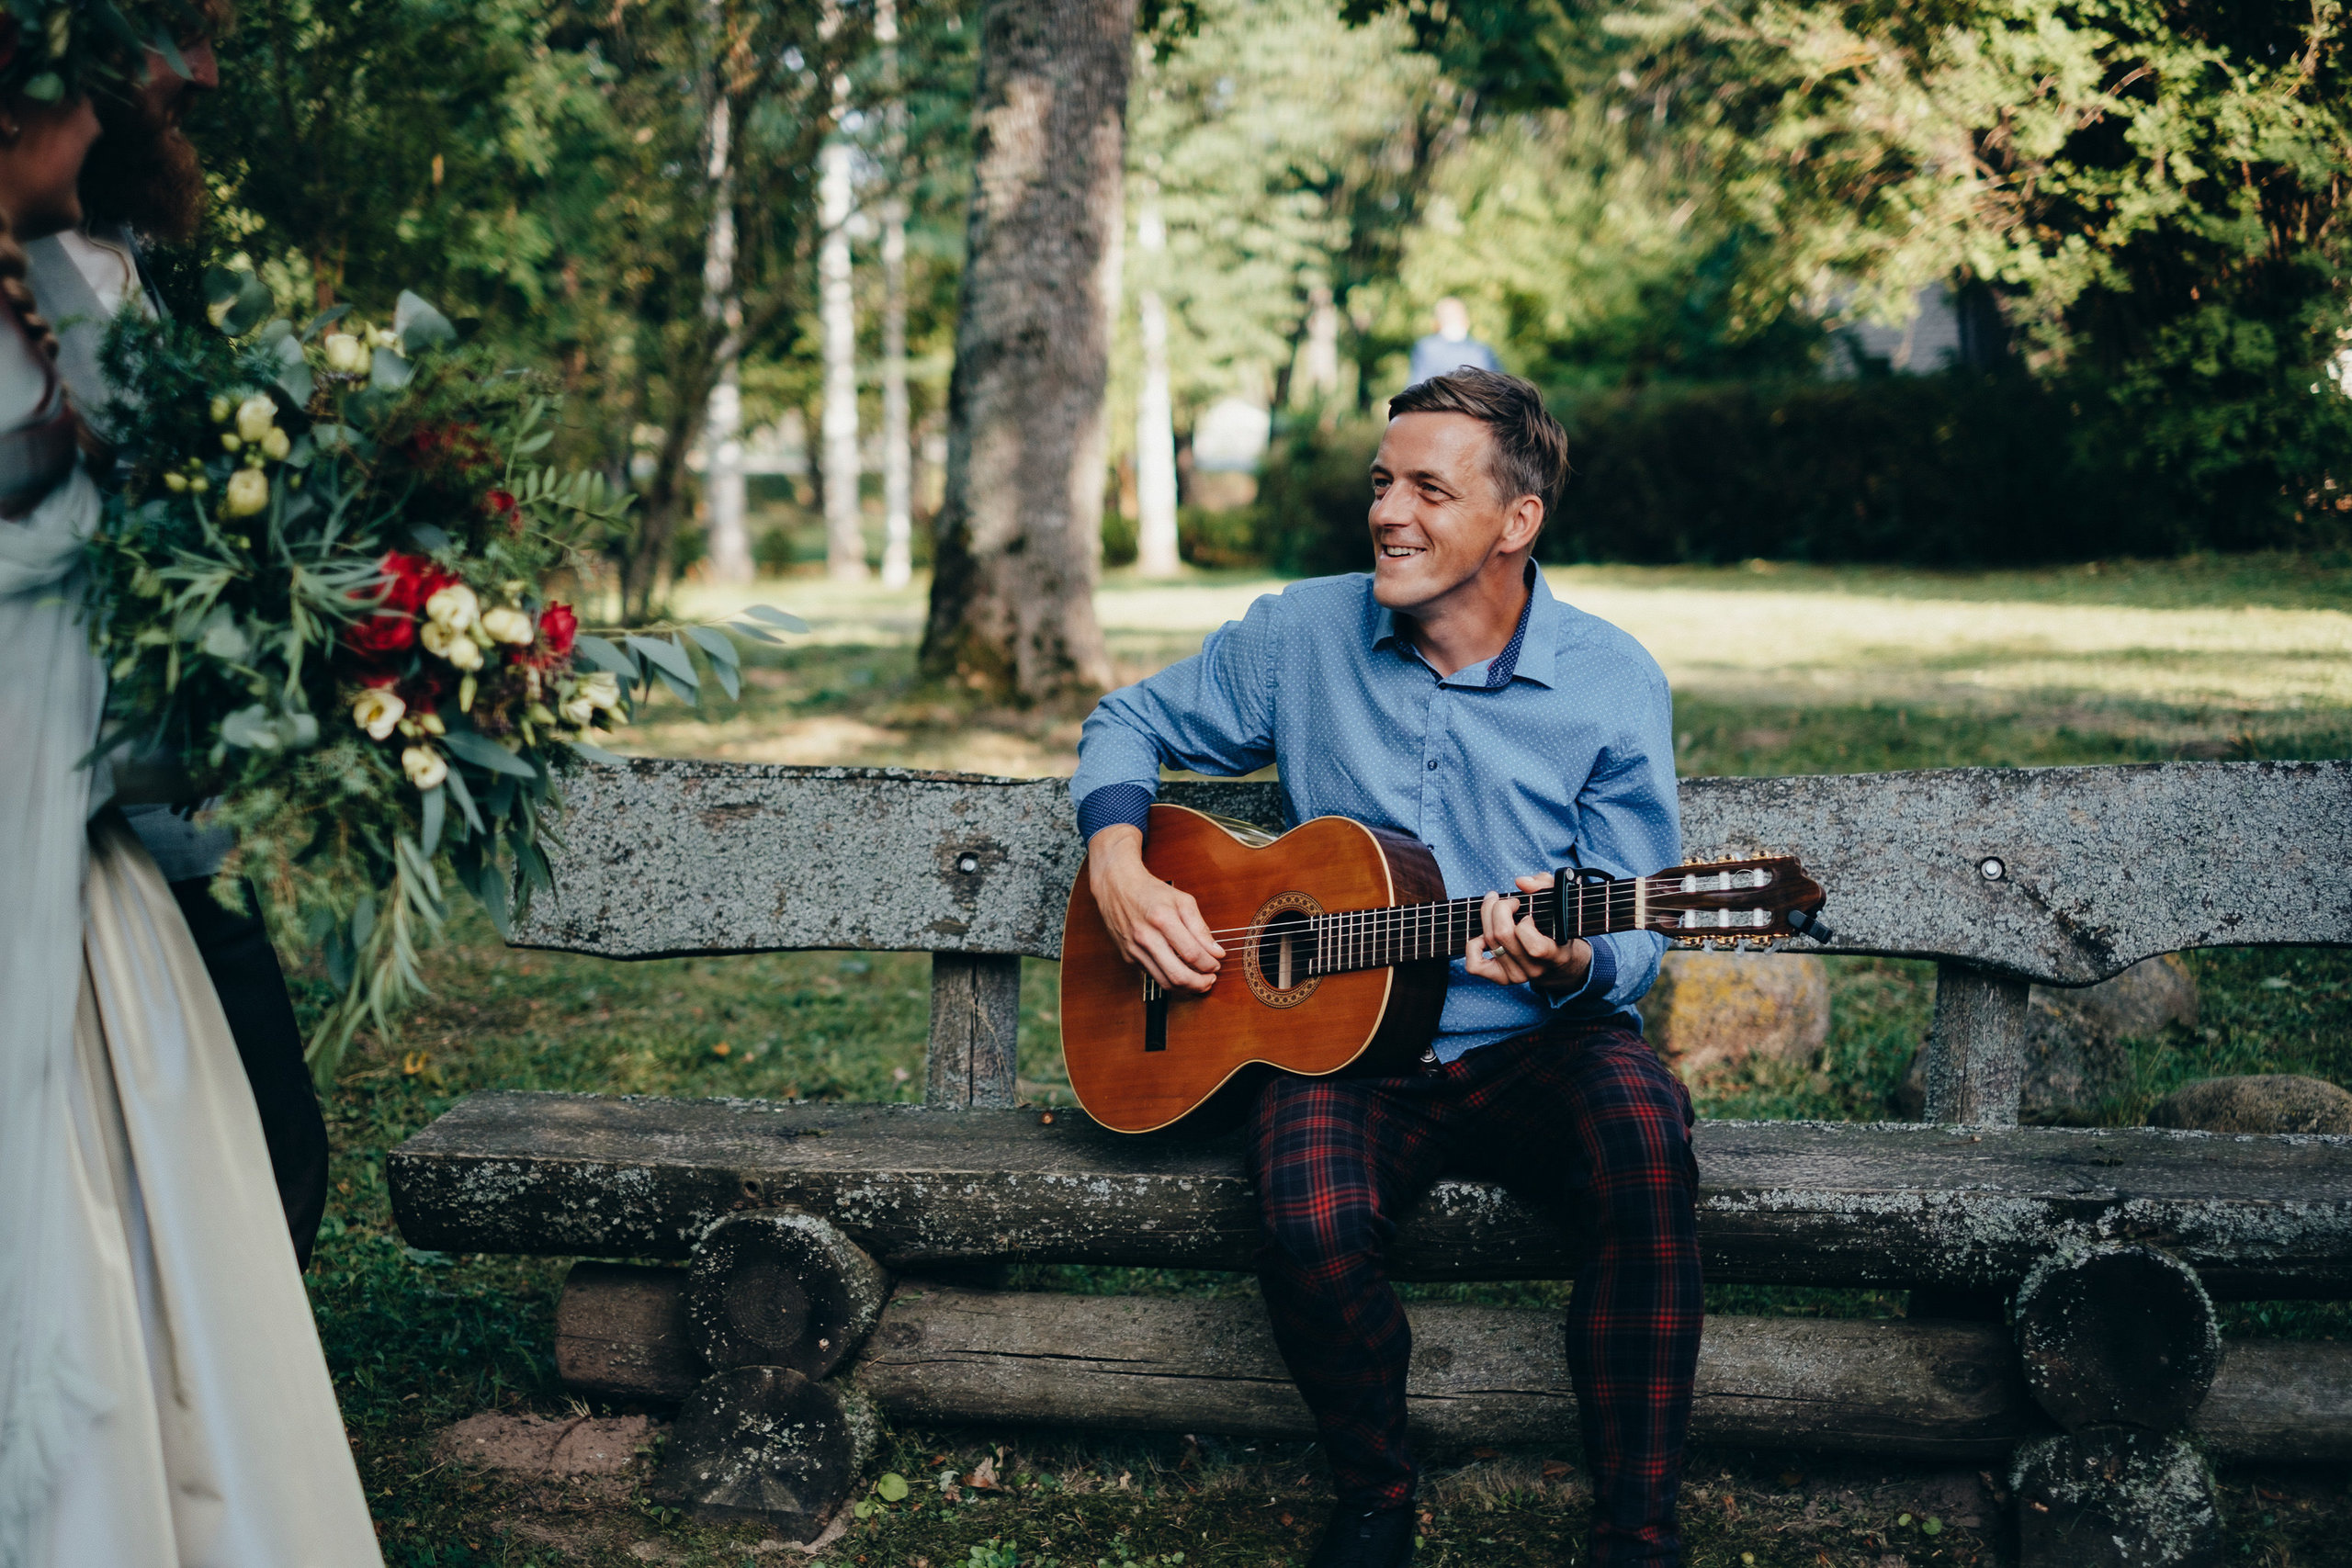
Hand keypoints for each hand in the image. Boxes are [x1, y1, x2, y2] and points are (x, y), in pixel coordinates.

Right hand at [1086, 824, 1225, 993]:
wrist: (1117, 886)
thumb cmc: (1151, 891)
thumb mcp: (1182, 901)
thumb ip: (1200, 927)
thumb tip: (1216, 952)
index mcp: (1162, 919)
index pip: (1191, 953)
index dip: (1209, 964)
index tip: (1217, 964)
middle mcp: (1146, 937)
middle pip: (1177, 974)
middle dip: (1200, 983)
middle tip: (1210, 980)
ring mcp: (1135, 949)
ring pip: (1164, 982)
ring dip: (1186, 987)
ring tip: (1199, 981)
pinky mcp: (1128, 956)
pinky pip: (1153, 975)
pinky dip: (1170, 979)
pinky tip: (1181, 972)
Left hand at [1466, 874, 1592, 993]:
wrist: (1559, 962)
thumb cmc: (1559, 926)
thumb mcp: (1560, 900)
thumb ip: (1545, 885)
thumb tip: (1520, 882)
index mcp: (1554, 955)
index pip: (1535, 947)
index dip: (1526, 925)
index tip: (1528, 914)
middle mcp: (1534, 969)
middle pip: (1503, 935)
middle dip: (1499, 907)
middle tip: (1506, 900)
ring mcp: (1516, 976)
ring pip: (1489, 941)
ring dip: (1486, 916)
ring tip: (1495, 906)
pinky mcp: (1500, 978)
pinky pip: (1475, 965)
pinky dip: (1473, 946)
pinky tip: (1483, 935)